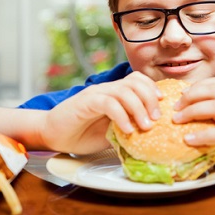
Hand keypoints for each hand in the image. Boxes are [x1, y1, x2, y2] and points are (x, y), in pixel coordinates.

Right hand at [42, 71, 162, 153]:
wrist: (51, 134)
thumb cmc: (80, 134)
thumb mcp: (110, 131)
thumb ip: (127, 127)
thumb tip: (151, 134)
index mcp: (113, 94)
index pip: (138, 80)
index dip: (153, 90)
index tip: (163, 107)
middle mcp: (106, 90)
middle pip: (135, 82)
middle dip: (151, 99)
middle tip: (157, 118)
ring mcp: (96, 94)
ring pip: (124, 91)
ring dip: (139, 108)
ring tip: (145, 126)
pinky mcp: (85, 103)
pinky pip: (108, 103)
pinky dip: (121, 116)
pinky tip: (126, 129)